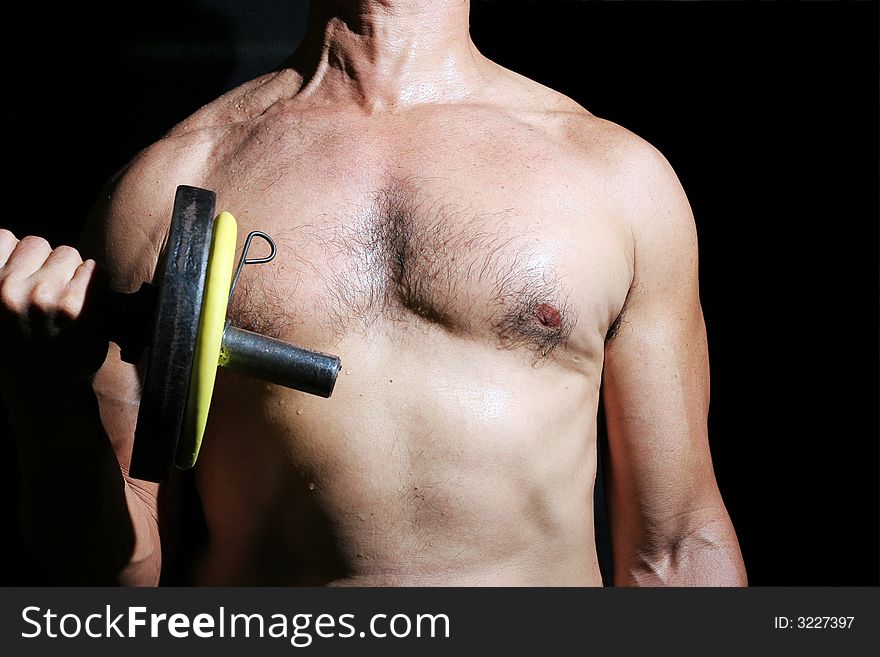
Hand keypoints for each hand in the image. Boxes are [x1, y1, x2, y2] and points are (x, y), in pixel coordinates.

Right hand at [0, 230, 108, 398]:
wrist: (44, 392)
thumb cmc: (21, 351)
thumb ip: (5, 281)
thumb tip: (15, 245)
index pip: (4, 238)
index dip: (21, 254)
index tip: (29, 270)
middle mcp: (11, 290)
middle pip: (39, 243)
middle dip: (49, 262)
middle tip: (53, 289)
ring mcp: (44, 296)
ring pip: (69, 254)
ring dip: (74, 272)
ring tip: (70, 299)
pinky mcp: (76, 306)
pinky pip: (95, 271)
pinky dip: (97, 282)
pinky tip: (90, 302)